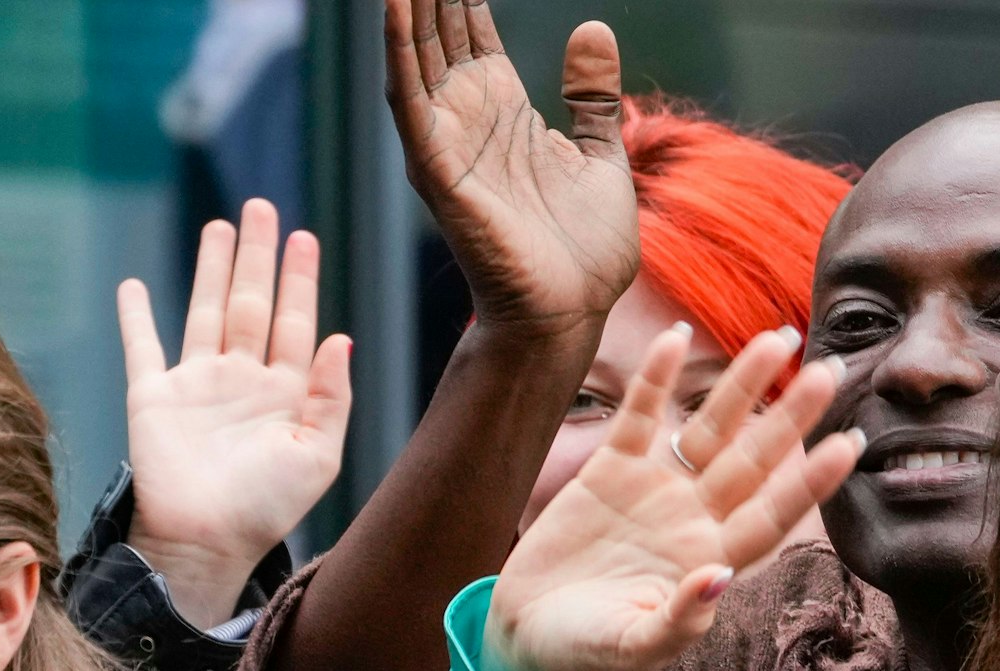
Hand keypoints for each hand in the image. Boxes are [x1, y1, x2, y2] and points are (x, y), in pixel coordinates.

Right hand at [120, 199, 351, 628]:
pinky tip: (134, 286)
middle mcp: (243, 379)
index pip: (296, 321)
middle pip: (252, 302)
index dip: (301, 279)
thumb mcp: (319, 454)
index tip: (305, 237)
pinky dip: (136, 316)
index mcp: (287, 392)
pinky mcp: (154, 395)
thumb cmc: (268, 506)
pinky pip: (142, 347)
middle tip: (261, 207)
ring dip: (211, 269)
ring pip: (206, 310)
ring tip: (219, 226)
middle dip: (258, 256)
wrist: (208, 542)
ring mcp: (198, 384)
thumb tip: (341, 337)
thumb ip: (333, 396)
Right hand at [384, 0, 638, 338]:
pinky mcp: (439, 171)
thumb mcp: (602, 155)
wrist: (574, 311)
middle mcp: (468, 120)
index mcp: (505, 112)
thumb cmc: (586, 249)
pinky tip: (397, 9)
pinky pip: (413, 102)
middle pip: (437, 32)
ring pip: (415, 56)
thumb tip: (594, 29)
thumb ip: (591, 95)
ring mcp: (449, 144)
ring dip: (407, 9)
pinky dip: (402, 53)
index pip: (470, 31)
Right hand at [489, 327, 862, 670]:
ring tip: (779, 340)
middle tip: (832, 370)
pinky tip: (675, 337)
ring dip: (743, 384)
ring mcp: (657, 490)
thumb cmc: (587, 653)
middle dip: (793, 416)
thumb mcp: (633, 647)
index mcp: (712, 561)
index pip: (774, 514)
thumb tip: (718, 578)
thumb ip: (679, 620)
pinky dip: (656, 379)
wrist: (526, 636)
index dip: (811, 481)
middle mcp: (696, 518)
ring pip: (711, 428)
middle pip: (756, 459)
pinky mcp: (610, 470)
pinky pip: (640, 416)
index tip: (849, 444)